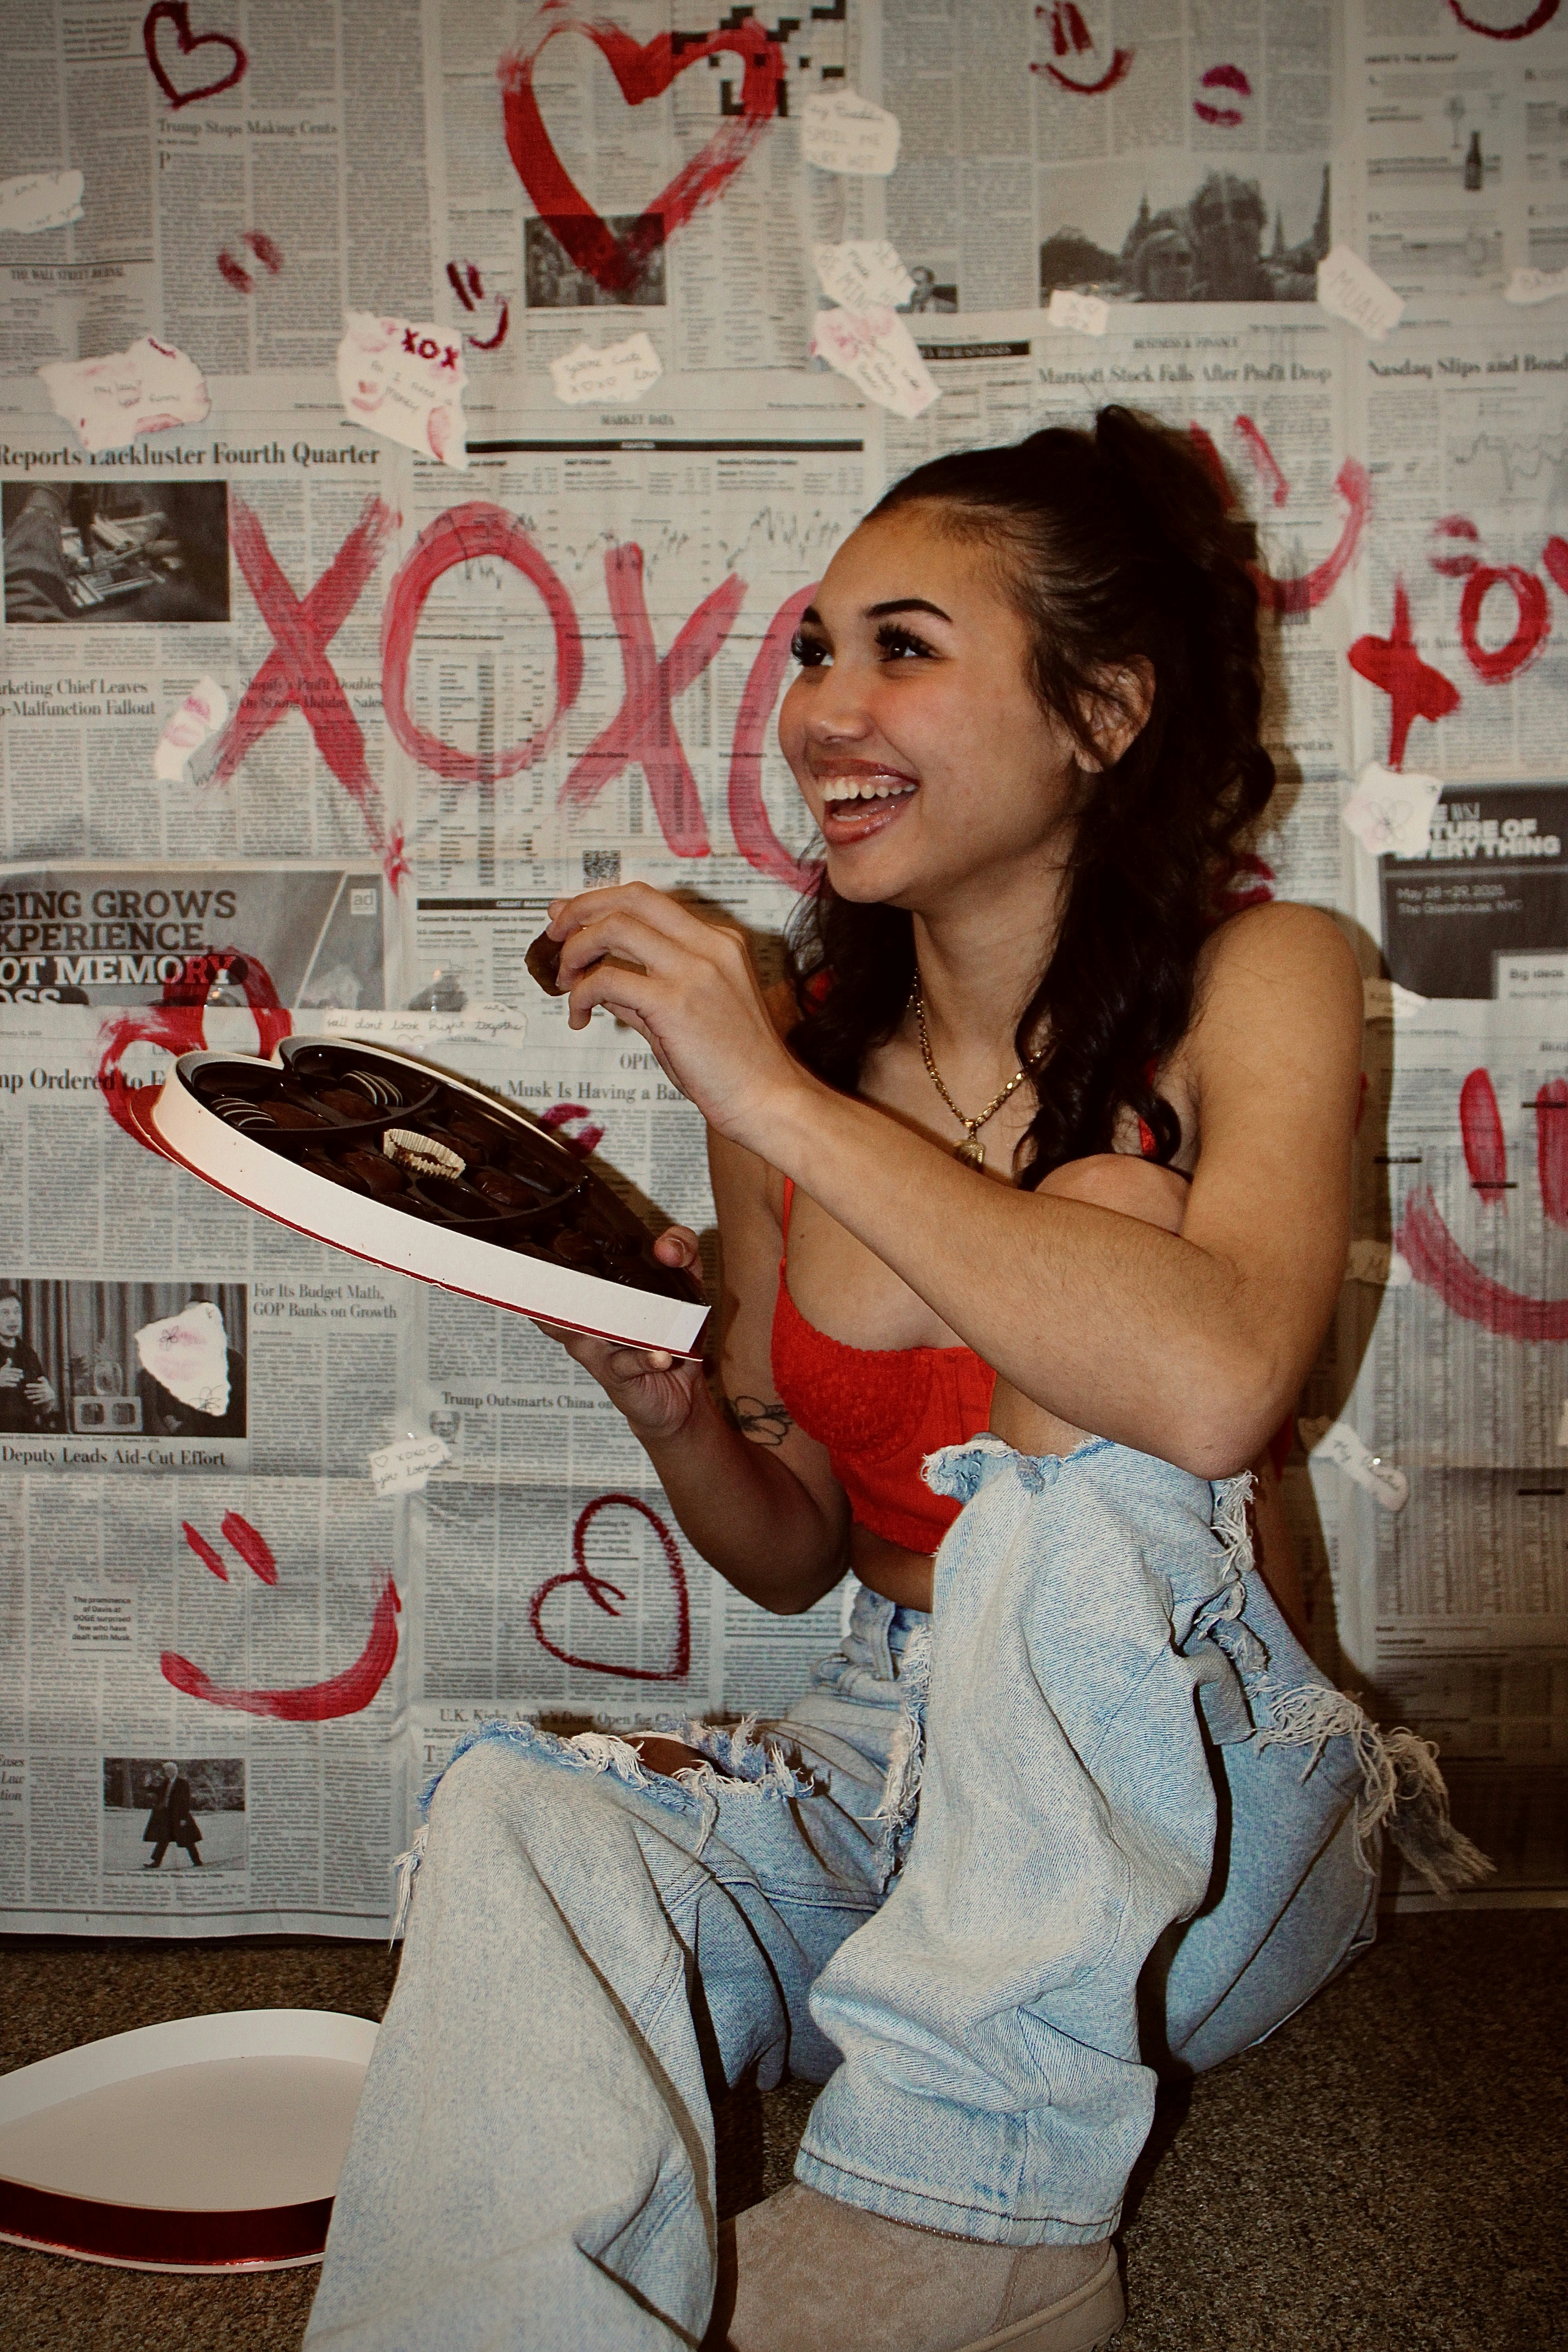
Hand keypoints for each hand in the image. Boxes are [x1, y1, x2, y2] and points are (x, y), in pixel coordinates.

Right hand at [0, 1363, 22, 1388]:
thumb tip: (9, 1358)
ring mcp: (1, 1378)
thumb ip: (8, 1364)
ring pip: (8, 1378)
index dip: (16, 1370)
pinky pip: (6, 1384)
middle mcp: (3, 1373)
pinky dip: (10, 1384)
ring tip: (18, 1379)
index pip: (11, 1369)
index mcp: (4, 1369)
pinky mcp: (1, 1383)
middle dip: (17, 1375)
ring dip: (13, 1379)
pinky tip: (15, 1385)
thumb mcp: (4, 1368)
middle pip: (11, 1374)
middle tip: (22, 1376)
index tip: (22, 1371)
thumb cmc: (1, 1372)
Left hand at [24, 1377, 54, 1408]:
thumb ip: (42, 1378)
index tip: (26, 1385)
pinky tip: (33, 1403)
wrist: (52, 1394)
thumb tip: (38, 1378)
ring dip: (33, 1397)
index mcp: (44, 1386)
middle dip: (30, 1391)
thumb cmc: (47, 1387)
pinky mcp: (45, 1399)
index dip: (32, 1385)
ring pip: (38, 1396)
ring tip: (27, 1397)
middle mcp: (44, 1390)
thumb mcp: (46, 1382)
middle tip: (24, 1391)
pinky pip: (41, 1400)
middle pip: (36, 1391)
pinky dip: (38, 1402)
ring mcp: (45, 1395)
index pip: (37, 1385)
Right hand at [533, 1227, 707, 1443]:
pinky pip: (627, 1363)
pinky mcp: (616, 1374)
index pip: (563, 1264)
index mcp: (595, 1289)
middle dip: (555, 1280)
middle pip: (559, 1294)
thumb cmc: (673, 1333)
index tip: (552, 1228)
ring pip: (581, 1329)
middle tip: (562, 1262)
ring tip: (611, 1309)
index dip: (550, 1250)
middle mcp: (586, 1316)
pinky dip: (645, 1358)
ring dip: (594, 1319)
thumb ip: (683, 1252)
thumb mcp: (686, 1283)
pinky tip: (661, 1355)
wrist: (681, 1393)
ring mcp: (597, 1346)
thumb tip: (665, 1246)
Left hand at [545, 884, 811, 1149]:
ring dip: (576, 950)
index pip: (648, 901)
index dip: (600, 903)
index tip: (571, 918)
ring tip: (565, 980)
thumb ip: (645, 988)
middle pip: (630, 898)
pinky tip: (579, 1015)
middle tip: (556, 933)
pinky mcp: (675, 1002)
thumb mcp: (687, 1013)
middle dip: (581, 909)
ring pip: (614, 927)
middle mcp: (709, 945)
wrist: (769, 1100)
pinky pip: (607, 979)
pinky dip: (581, 994)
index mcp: (718, 941)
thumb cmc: (735, 1066)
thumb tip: (597, 975)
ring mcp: (694, 969)